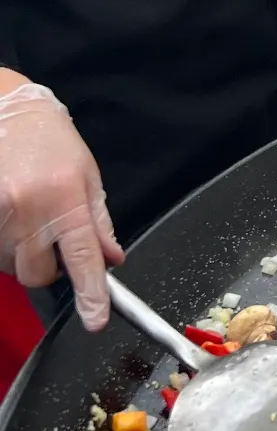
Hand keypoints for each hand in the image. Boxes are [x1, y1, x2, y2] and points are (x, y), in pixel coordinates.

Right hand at [0, 80, 122, 330]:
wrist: (8, 111)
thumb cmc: (50, 141)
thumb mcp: (86, 175)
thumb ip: (98, 222)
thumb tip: (112, 259)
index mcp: (65, 197)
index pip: (83, 256)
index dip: (90, 293)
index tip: (95, 319)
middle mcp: (28, 208)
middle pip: (37, 274)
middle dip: (47, 269)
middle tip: (51, 240)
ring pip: (9, 266)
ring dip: (20, 254)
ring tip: (26, 217)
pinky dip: (2, 245)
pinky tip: (9, 218)